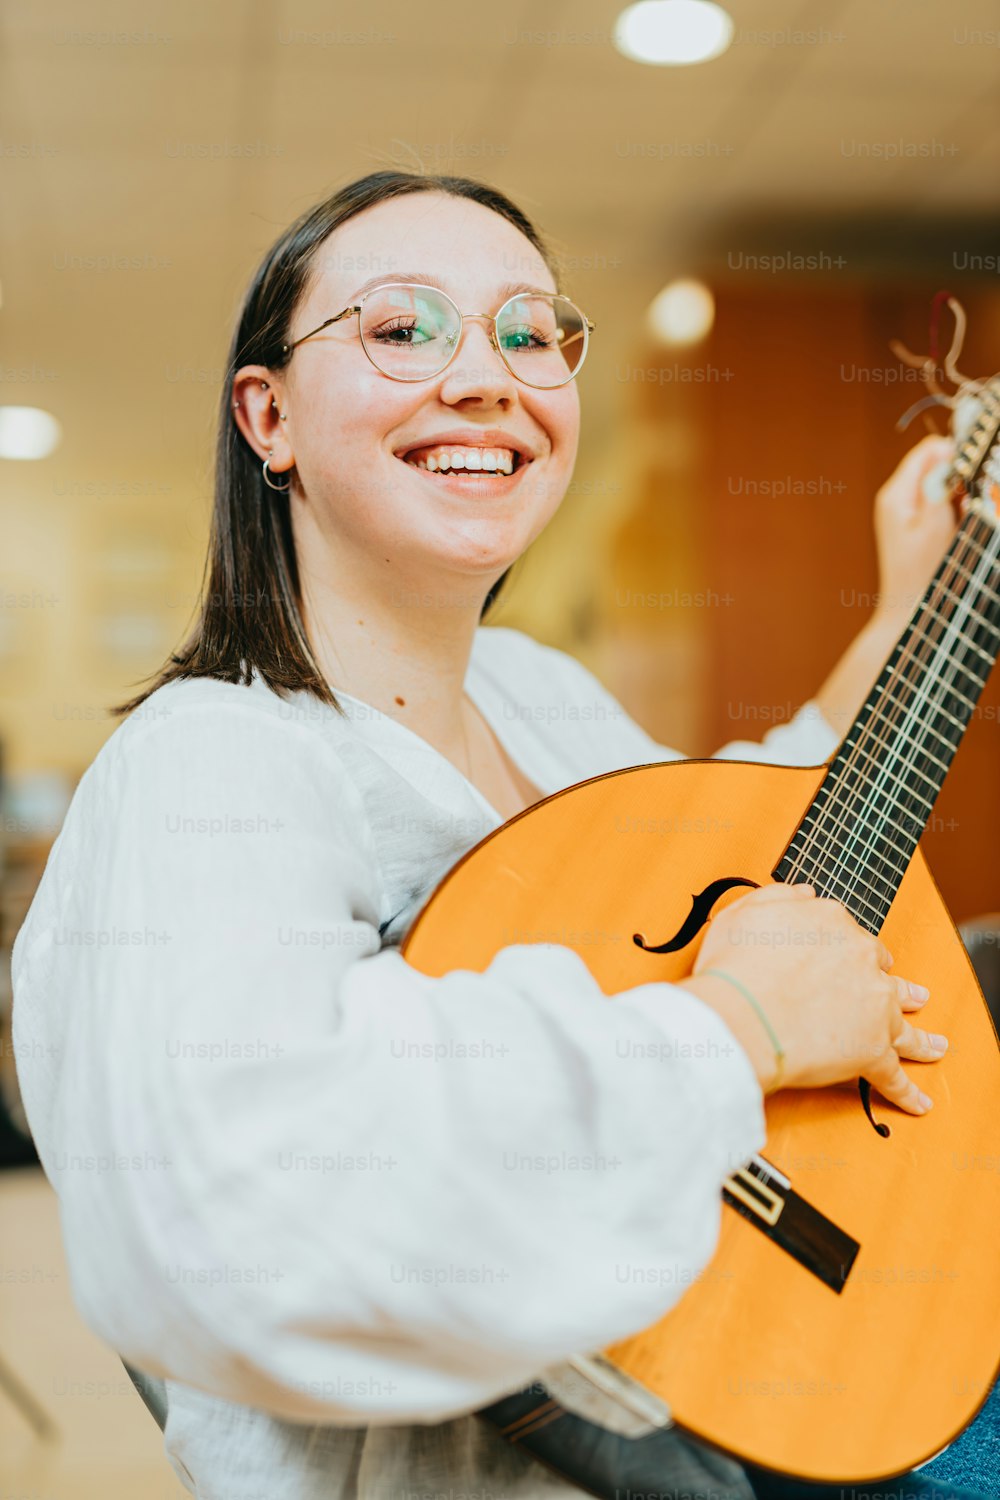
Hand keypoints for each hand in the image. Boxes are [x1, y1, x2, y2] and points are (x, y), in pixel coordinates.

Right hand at [684, 883, 946, 1114]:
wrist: (741, 1015)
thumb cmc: (735, 967)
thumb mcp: (748, 910)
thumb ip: (782, 897)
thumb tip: (808, 895)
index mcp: (833, 925)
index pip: (849, 936)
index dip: (844, 952)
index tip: (840, 962)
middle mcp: (862, 960)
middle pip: (885, 975)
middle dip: (893, 987)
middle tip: (908, 997)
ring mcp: (874, 1007)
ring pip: (905, 1025)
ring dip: (921, 1038)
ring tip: (934, 1047)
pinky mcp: (873, 1052)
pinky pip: (895, 1077)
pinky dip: (907, 1092)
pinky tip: (917, 1102)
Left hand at [871, 434, 958, 629]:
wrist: (907, 610)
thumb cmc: (922, 574)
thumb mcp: (935, 526)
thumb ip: (939, 486)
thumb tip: (947, 452)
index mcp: (896, 494)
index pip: (929, 450)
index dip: (956, 456)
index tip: (972, 479)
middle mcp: (895, 498)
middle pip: (935, 465)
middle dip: (958, 481)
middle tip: (961, 512)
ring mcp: (901, 511)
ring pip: (940, 486)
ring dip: (957, 500)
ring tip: (954, 528)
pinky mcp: (911, 524)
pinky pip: (938, 505)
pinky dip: (951, 513)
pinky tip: (951, 534)